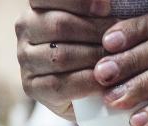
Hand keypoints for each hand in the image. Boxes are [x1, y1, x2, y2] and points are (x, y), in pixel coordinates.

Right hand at [16, 0, 116, 118]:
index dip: (80, 2)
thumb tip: (110, 6)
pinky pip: (60, 85)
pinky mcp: (31, 86)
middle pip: (60, 26)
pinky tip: (105, 82)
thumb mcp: (93, 24)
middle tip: (122, 41)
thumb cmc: (92, 48)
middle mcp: (26, 28)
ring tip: (118, 62)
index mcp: (38, 6)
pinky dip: (87, 83)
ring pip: (60, 56)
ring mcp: (25, 58)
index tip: (107, 7)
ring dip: (94, 59)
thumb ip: (97, 13)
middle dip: (96, 33)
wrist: (83, 95)